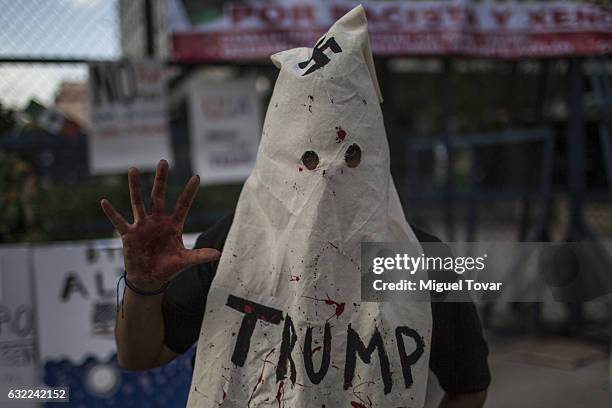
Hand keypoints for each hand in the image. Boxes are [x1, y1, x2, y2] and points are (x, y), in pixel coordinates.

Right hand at [100, 160, 219, 289]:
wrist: (150, 279)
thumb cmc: (168, 267)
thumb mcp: (185, 261)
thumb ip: (199, 255)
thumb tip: (218, 254)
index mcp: (173, 225)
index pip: (183, 205)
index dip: (189, 192)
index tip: (197, 176)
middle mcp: (158, 221)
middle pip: (159, 196)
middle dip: (161, 179)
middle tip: (164, 161)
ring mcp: (142, 226)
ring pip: (138, 202)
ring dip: (135, 186)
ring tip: (133, 169)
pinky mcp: (129, 235)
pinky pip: (119, 222)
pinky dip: (111, 213)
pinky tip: (104, 202)